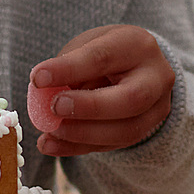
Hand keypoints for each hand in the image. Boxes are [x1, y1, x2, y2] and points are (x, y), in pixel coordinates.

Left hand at [27, 26, 174, 156]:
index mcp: (136, 45)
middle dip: (88, 107)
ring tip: (50, 131)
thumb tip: (43, 95)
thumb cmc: (104, 54)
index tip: (37, 79)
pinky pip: (114, 145)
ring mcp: (156, 108)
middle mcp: (156, 76)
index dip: (69, 69)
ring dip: (82, 134)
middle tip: (54, 108)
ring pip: (126, 130)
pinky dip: (78, 148)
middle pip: (130, 98)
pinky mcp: (146, 131)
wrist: (135, 69)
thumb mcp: (87, 46)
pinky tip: (51, 145)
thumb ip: (68, 67)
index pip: (103, 57)